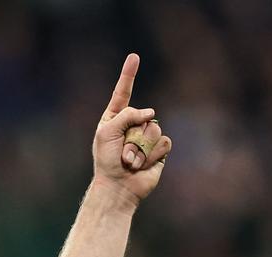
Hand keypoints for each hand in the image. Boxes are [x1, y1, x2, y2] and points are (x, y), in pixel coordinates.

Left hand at [92, 54, 171, 204]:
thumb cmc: (107, 160)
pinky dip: (152, 155)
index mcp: (115, 118)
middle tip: (122, 155)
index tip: (134, 56)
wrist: (118, 186)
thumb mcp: (108, 131)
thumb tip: (151, 113)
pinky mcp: (159, 150)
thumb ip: (127, 114)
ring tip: (131, 162)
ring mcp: (146, 137)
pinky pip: (164, 143)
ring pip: (155, 129)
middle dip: (133, 137)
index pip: (123, 92)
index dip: (129, 74)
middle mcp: (132, 125)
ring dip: (142, 148)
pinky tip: (143, 165)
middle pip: (143, 116)